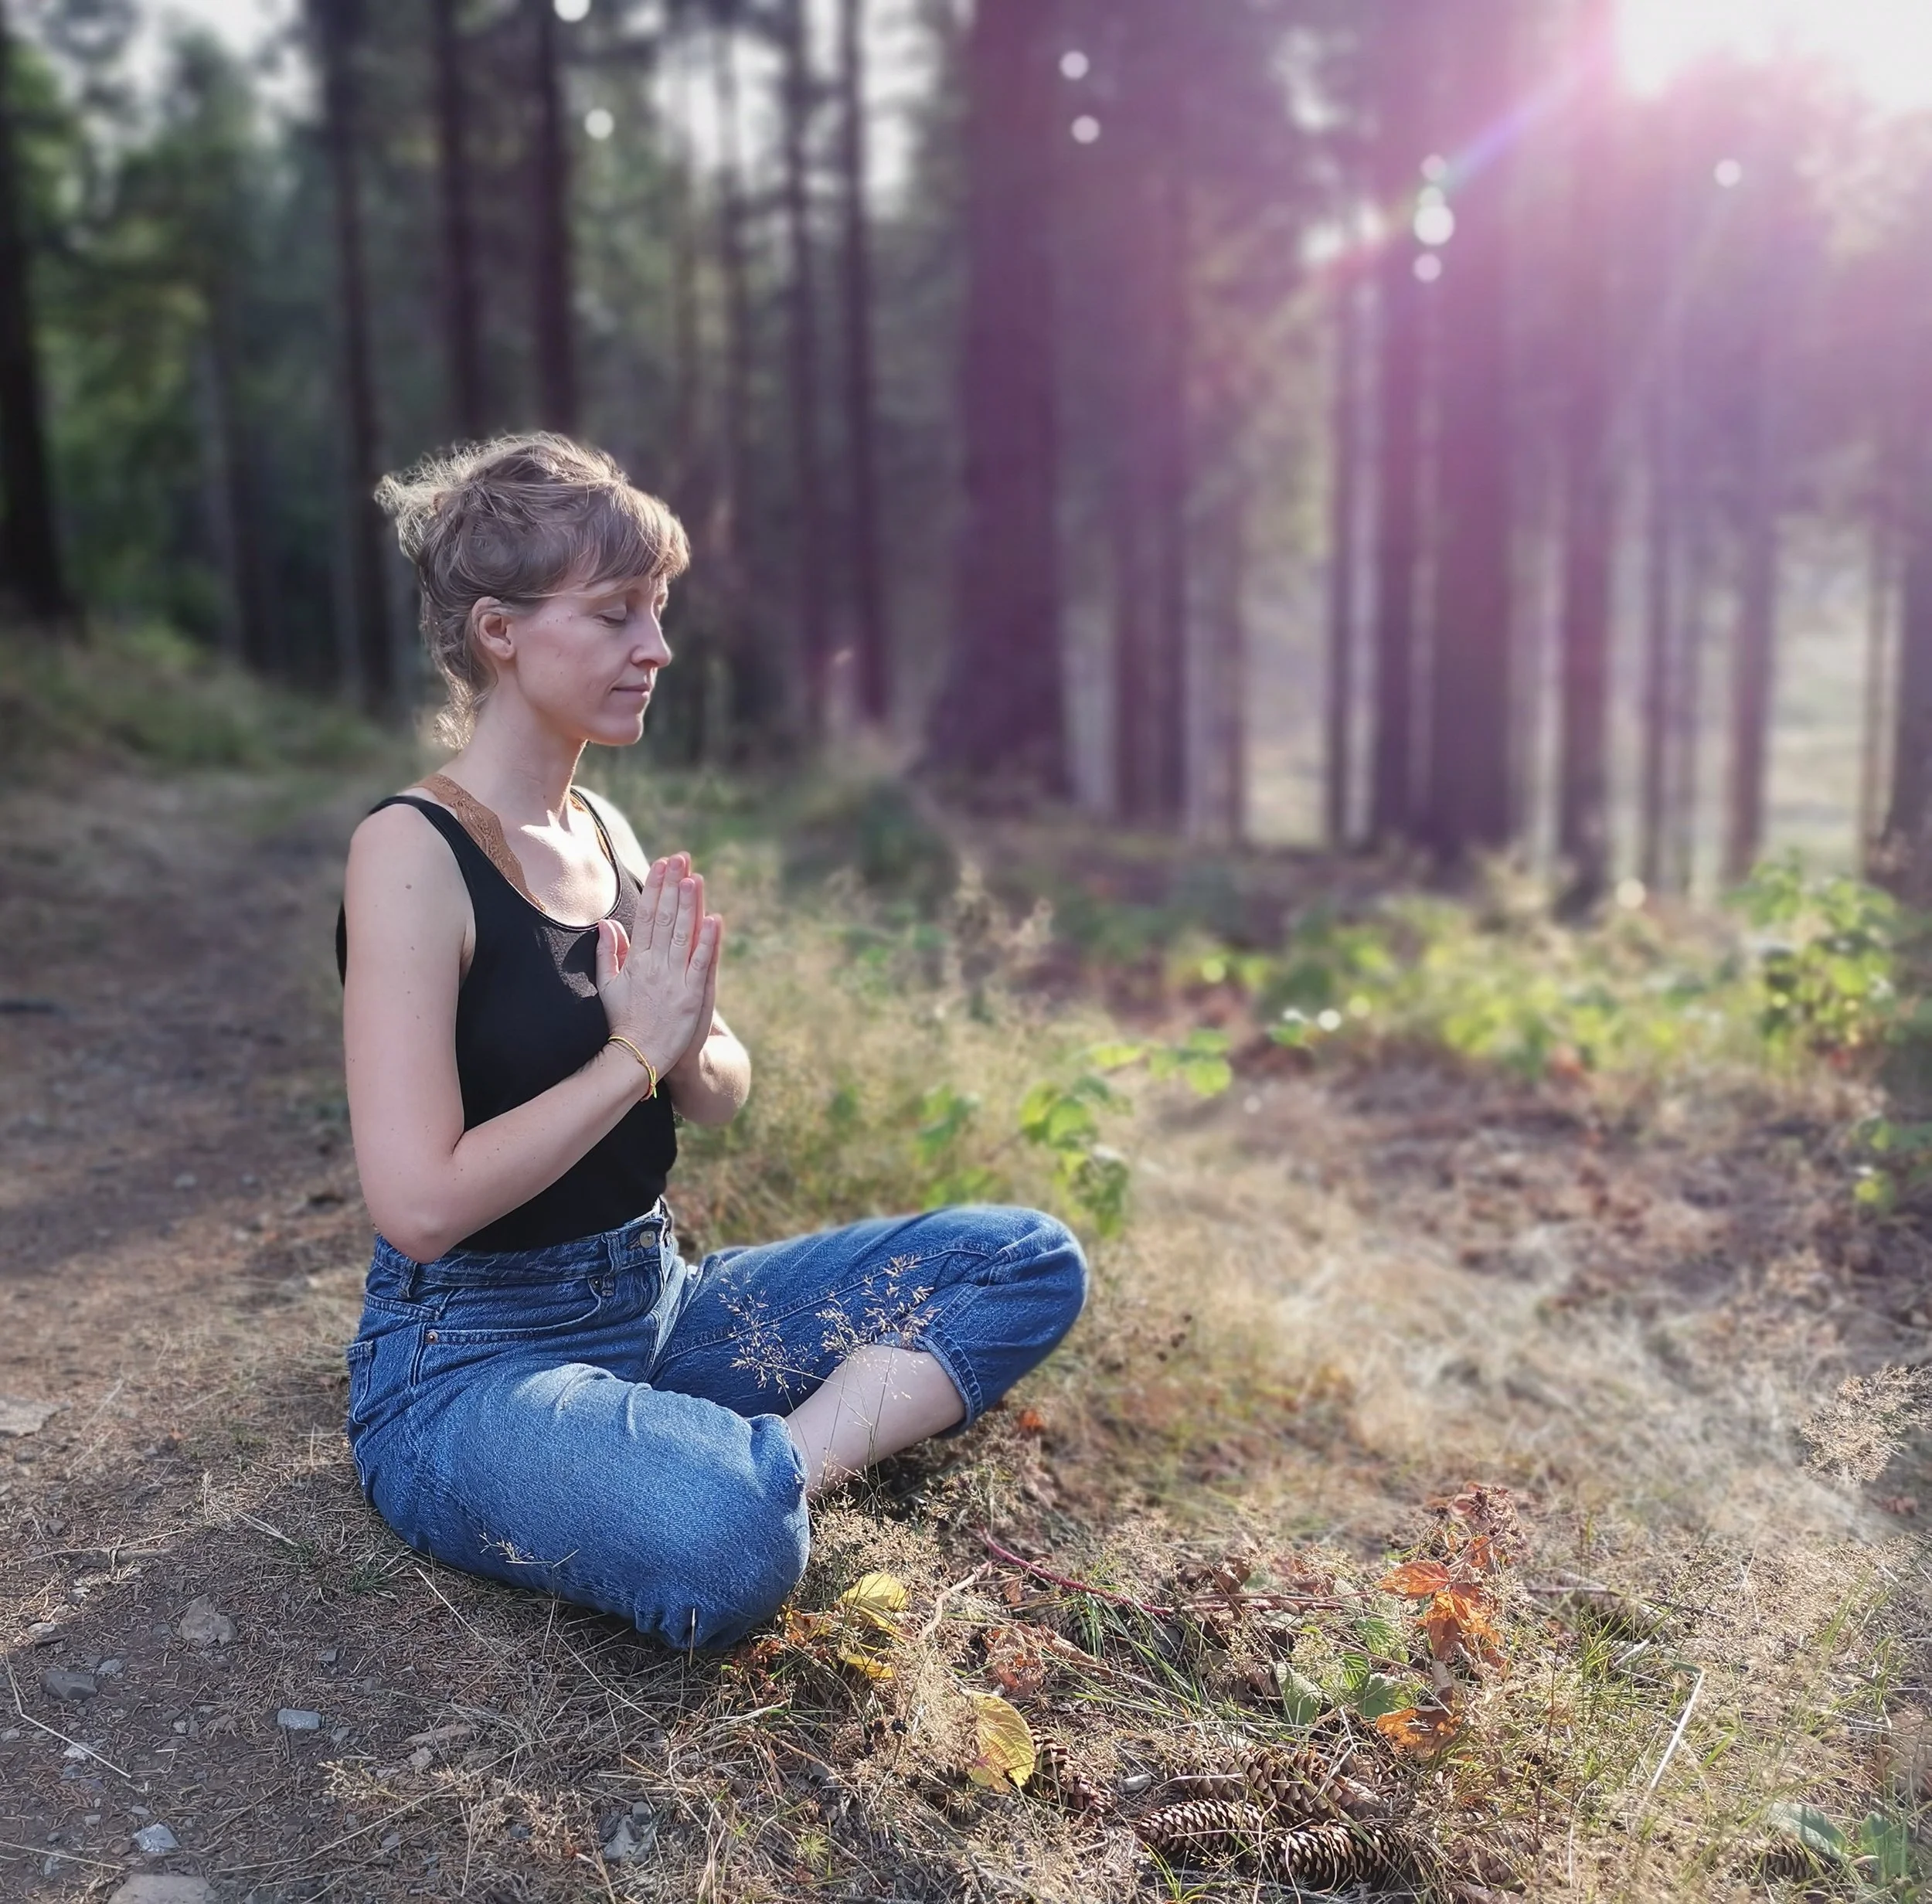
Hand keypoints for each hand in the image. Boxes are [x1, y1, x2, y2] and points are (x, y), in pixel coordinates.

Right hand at [593, 853, 720, 1081]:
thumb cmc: (623, 1022)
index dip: (654, 889)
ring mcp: (674, 980)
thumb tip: (606, 922)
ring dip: (689, 905)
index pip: (646, 916)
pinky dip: (708, 942)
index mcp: (635, 962)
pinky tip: (714, 919)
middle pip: (665, 918)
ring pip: (683, 935)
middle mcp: (654, 966)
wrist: (639, 1057)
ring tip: (694, 877)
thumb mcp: (607, 986)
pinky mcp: (692, 996)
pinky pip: (701, 964)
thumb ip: (608, 953)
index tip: (660, 864)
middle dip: (672, 886)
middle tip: (680, 858)